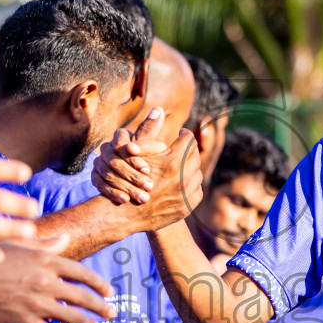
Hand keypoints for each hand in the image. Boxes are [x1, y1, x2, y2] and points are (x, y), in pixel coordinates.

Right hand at [0, 239, 115, 322]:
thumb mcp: (17, 243)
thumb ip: (45, 244)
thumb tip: (65, 239)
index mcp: (45, 260)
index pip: (83, 274)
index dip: (100, 284)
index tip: (109, 291)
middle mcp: (45, 282)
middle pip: (84, 297)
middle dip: (102, 306)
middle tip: (112, 312)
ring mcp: (35, 304)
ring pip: (73, 318)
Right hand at [91, 109, 204, 227]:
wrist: (124, 213)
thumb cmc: (127, 178)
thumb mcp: (135, 152)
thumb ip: (148, 130)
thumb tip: (158, 109)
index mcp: (173, 162)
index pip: (188, 139)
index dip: (184, 134)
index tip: (180, 133)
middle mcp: (182, 179)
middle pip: (195, 156)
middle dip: (188, 150)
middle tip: (181, 148)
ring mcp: (186, 195)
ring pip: (198, 174)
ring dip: (190, 168)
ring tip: (180, 166)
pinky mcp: (187, 208)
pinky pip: (197, 191)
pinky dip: (191, 186)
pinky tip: (181, 182)